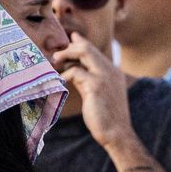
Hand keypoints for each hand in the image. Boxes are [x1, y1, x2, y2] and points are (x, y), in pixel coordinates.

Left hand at [53, 33, 133, 148]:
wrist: (116, 133)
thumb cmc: (106, 116)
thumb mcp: (97, 93)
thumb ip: (89, 79)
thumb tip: (73, 69)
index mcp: (113, 72)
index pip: (94, 50)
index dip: (80, 42)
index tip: (70, 38)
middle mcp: (110, 70)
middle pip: (87, 47)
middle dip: (69, 48)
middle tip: (56, 57)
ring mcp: (104, 76)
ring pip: (83, 52)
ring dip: (65, 55)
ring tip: (54, 61)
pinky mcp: (96, 85)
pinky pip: (75, 72)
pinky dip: (65, 75)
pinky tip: (61, 82)